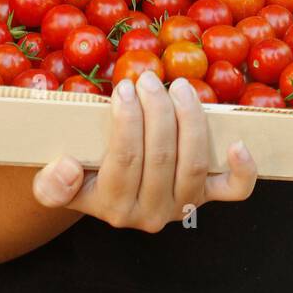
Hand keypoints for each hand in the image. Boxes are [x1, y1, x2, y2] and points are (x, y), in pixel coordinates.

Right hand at [31, 71, 257, 228]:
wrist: (107, 195)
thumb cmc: (82, 177)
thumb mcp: (53, 182)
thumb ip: (50, 184)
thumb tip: (64, 167)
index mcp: (113, 208)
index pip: (125, 160)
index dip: (127, 120)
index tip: (122, 88)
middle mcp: (151, 214)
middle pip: (161, 156)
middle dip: (156, 109)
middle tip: (148, 78)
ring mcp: (184, 207)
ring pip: (193, 163)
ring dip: (189, 118)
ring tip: (178, 86)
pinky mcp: (208, 197)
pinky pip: (233, 190)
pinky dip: (242, 169)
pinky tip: (238, 143)